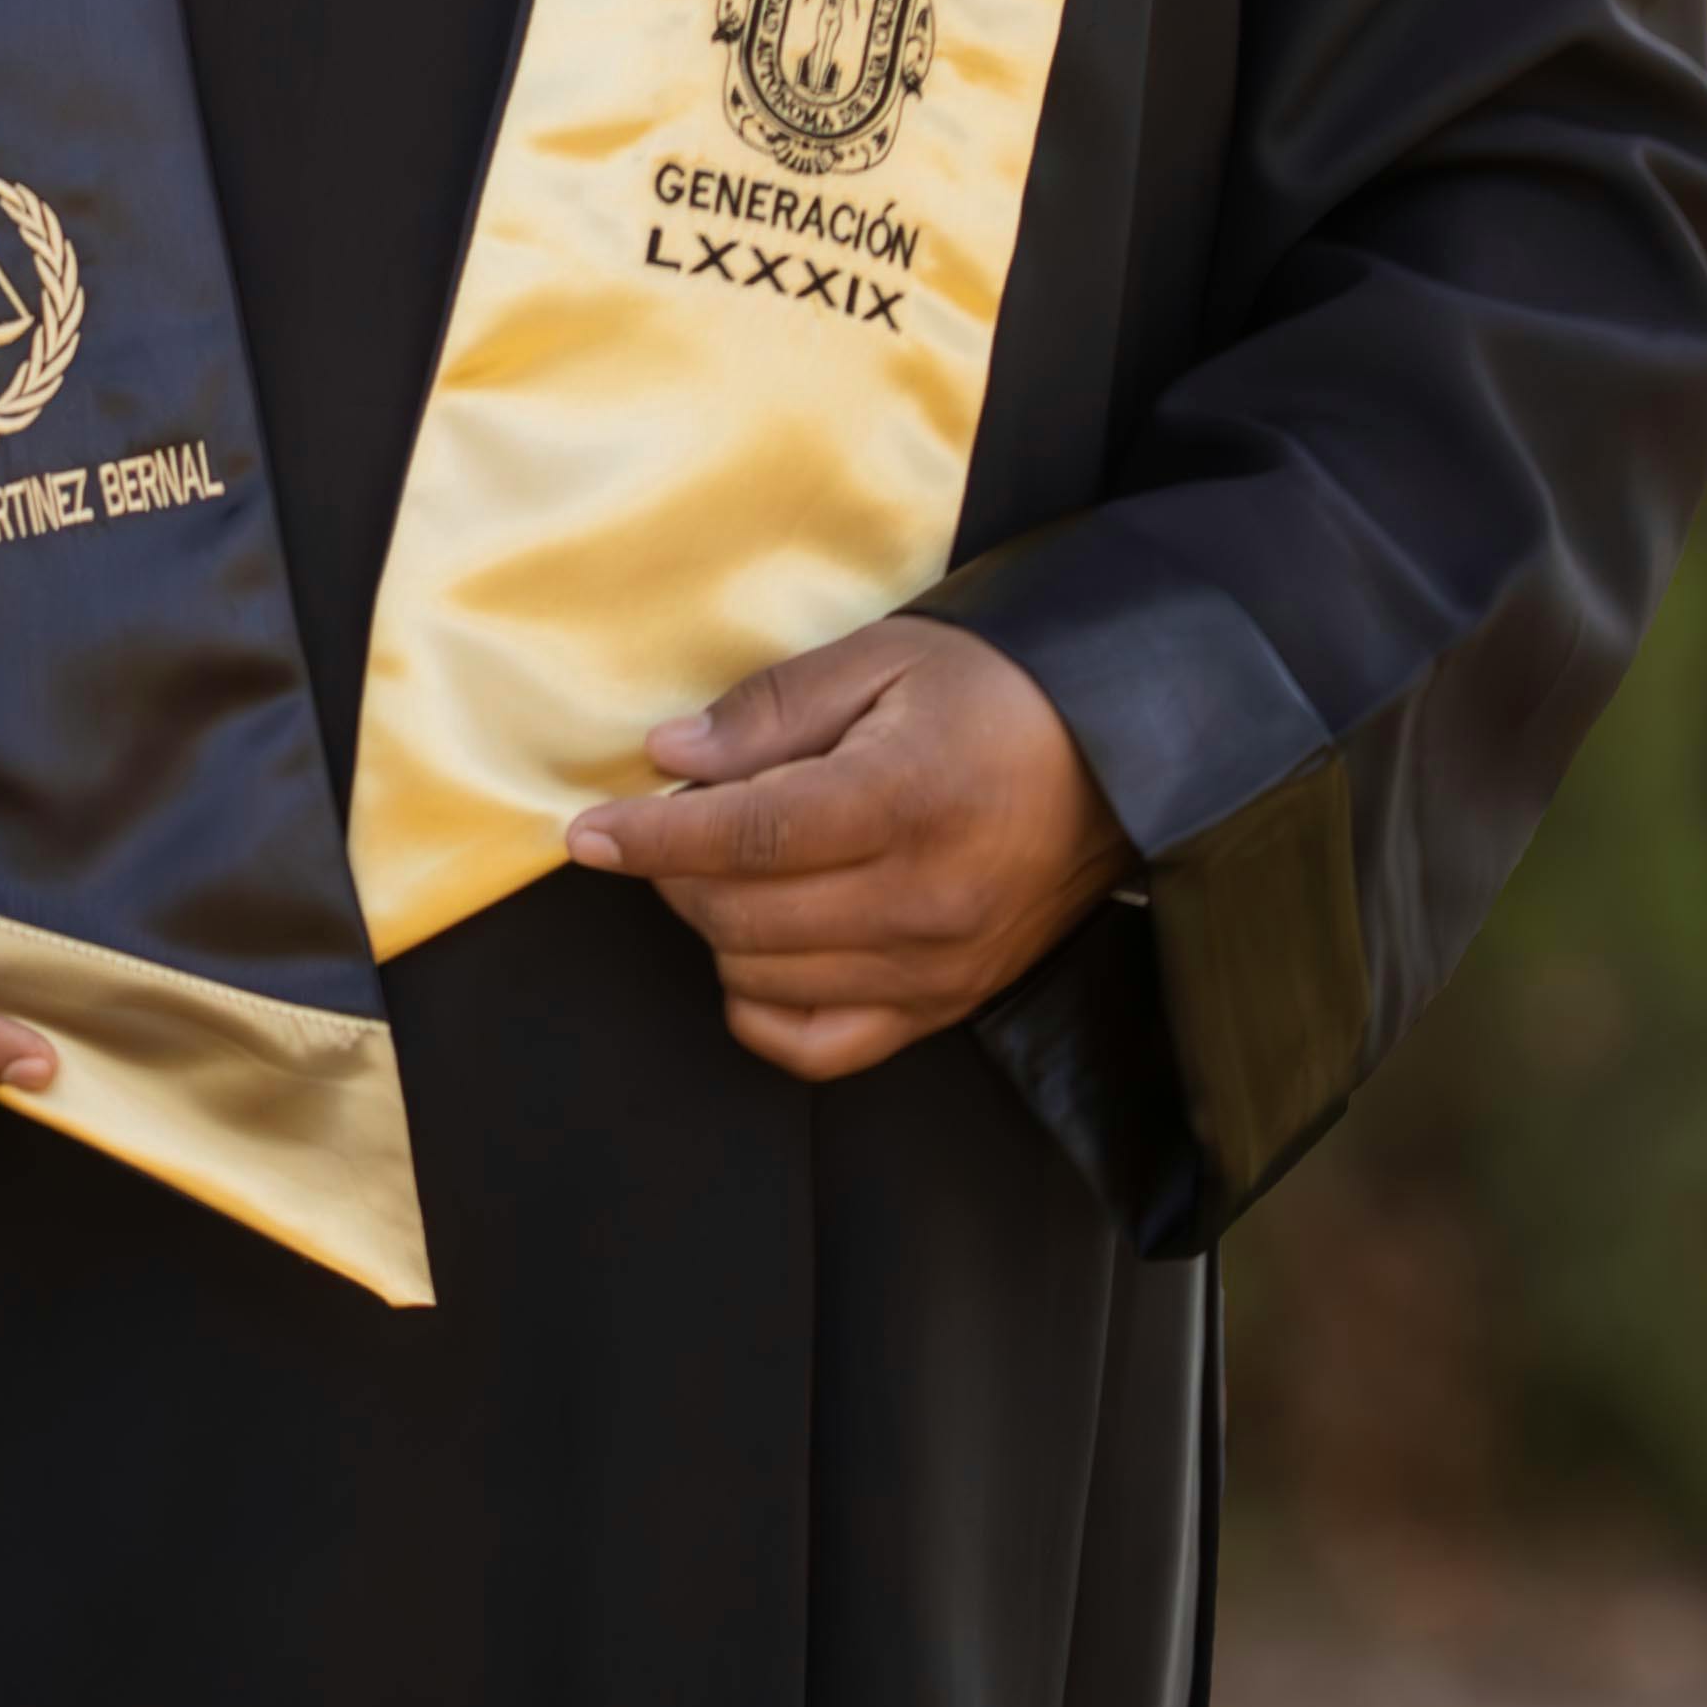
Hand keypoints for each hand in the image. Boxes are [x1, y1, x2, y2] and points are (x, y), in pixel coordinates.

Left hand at [563, 618, 1126, 1083]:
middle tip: (680, 823)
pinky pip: (817, 1046)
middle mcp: (921, 899)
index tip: (587, 834)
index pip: (744, 838)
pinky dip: (760, 1008)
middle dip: (678, 871)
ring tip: (733, 867)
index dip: (650, 838)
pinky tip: (755, 952)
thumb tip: (669, 755)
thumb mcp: (884, 661)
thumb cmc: (997, 695)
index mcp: (903, 800)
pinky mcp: (946, 1005)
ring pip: (762, 979)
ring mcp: (935, 967)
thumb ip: (770, 711)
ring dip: (717, 926)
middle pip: (740, 915)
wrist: (1119, 757)